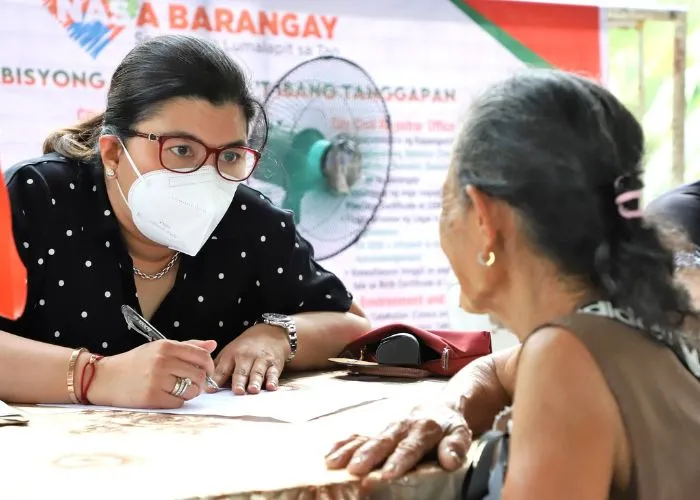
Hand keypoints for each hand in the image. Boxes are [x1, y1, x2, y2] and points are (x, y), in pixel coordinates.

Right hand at [90, 339, 216, 408]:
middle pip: (199, 375)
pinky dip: (177, 401)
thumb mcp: (158, 348)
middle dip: (200, 382)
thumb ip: (187, 346)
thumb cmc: (135, 363)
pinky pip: (178, 402)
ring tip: (178, 389)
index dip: (209, 366)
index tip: (208, 372)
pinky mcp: (151, 397)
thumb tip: (213, 345)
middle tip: (193, 384)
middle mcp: (162, 361)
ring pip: (191, 390)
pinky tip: (167, 396)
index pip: (201, 355)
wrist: (104, 378)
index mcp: (166, 346)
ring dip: (189, 393)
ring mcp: (156, 380)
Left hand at [212, 324, 289, 394]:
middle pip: (241, 371)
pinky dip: (273, 380)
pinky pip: (273, 373)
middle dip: (239, 381)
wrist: (269, 333)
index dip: (216, 379)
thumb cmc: (245, 347)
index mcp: (231, 355)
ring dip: (255, 381)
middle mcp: (246, 357)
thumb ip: (218, 367)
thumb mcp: (229, 352)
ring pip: (257, 372)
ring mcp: (261, 360)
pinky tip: (271, 387)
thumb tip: (204, 384)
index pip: (222, 369)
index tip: (210, 390)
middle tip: (237, 391)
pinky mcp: (274, 364)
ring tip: (253, 390)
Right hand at [325, 403, 471, 478]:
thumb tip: (450, 461)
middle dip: (368, 455)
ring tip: (334, 464)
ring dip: (350, 451)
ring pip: (367, 438)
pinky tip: (330, 455)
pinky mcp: (378, 430)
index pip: (411, 447)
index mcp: (424, 429)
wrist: (442, 405)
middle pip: (384, 441)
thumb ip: (456, 447)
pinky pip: (358, 436)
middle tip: (355, 470)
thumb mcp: (461, 434)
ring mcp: (388, 428)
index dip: (399, 460)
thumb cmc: (450, 425)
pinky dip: (344, 444)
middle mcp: (403, 426)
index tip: (388, 473)